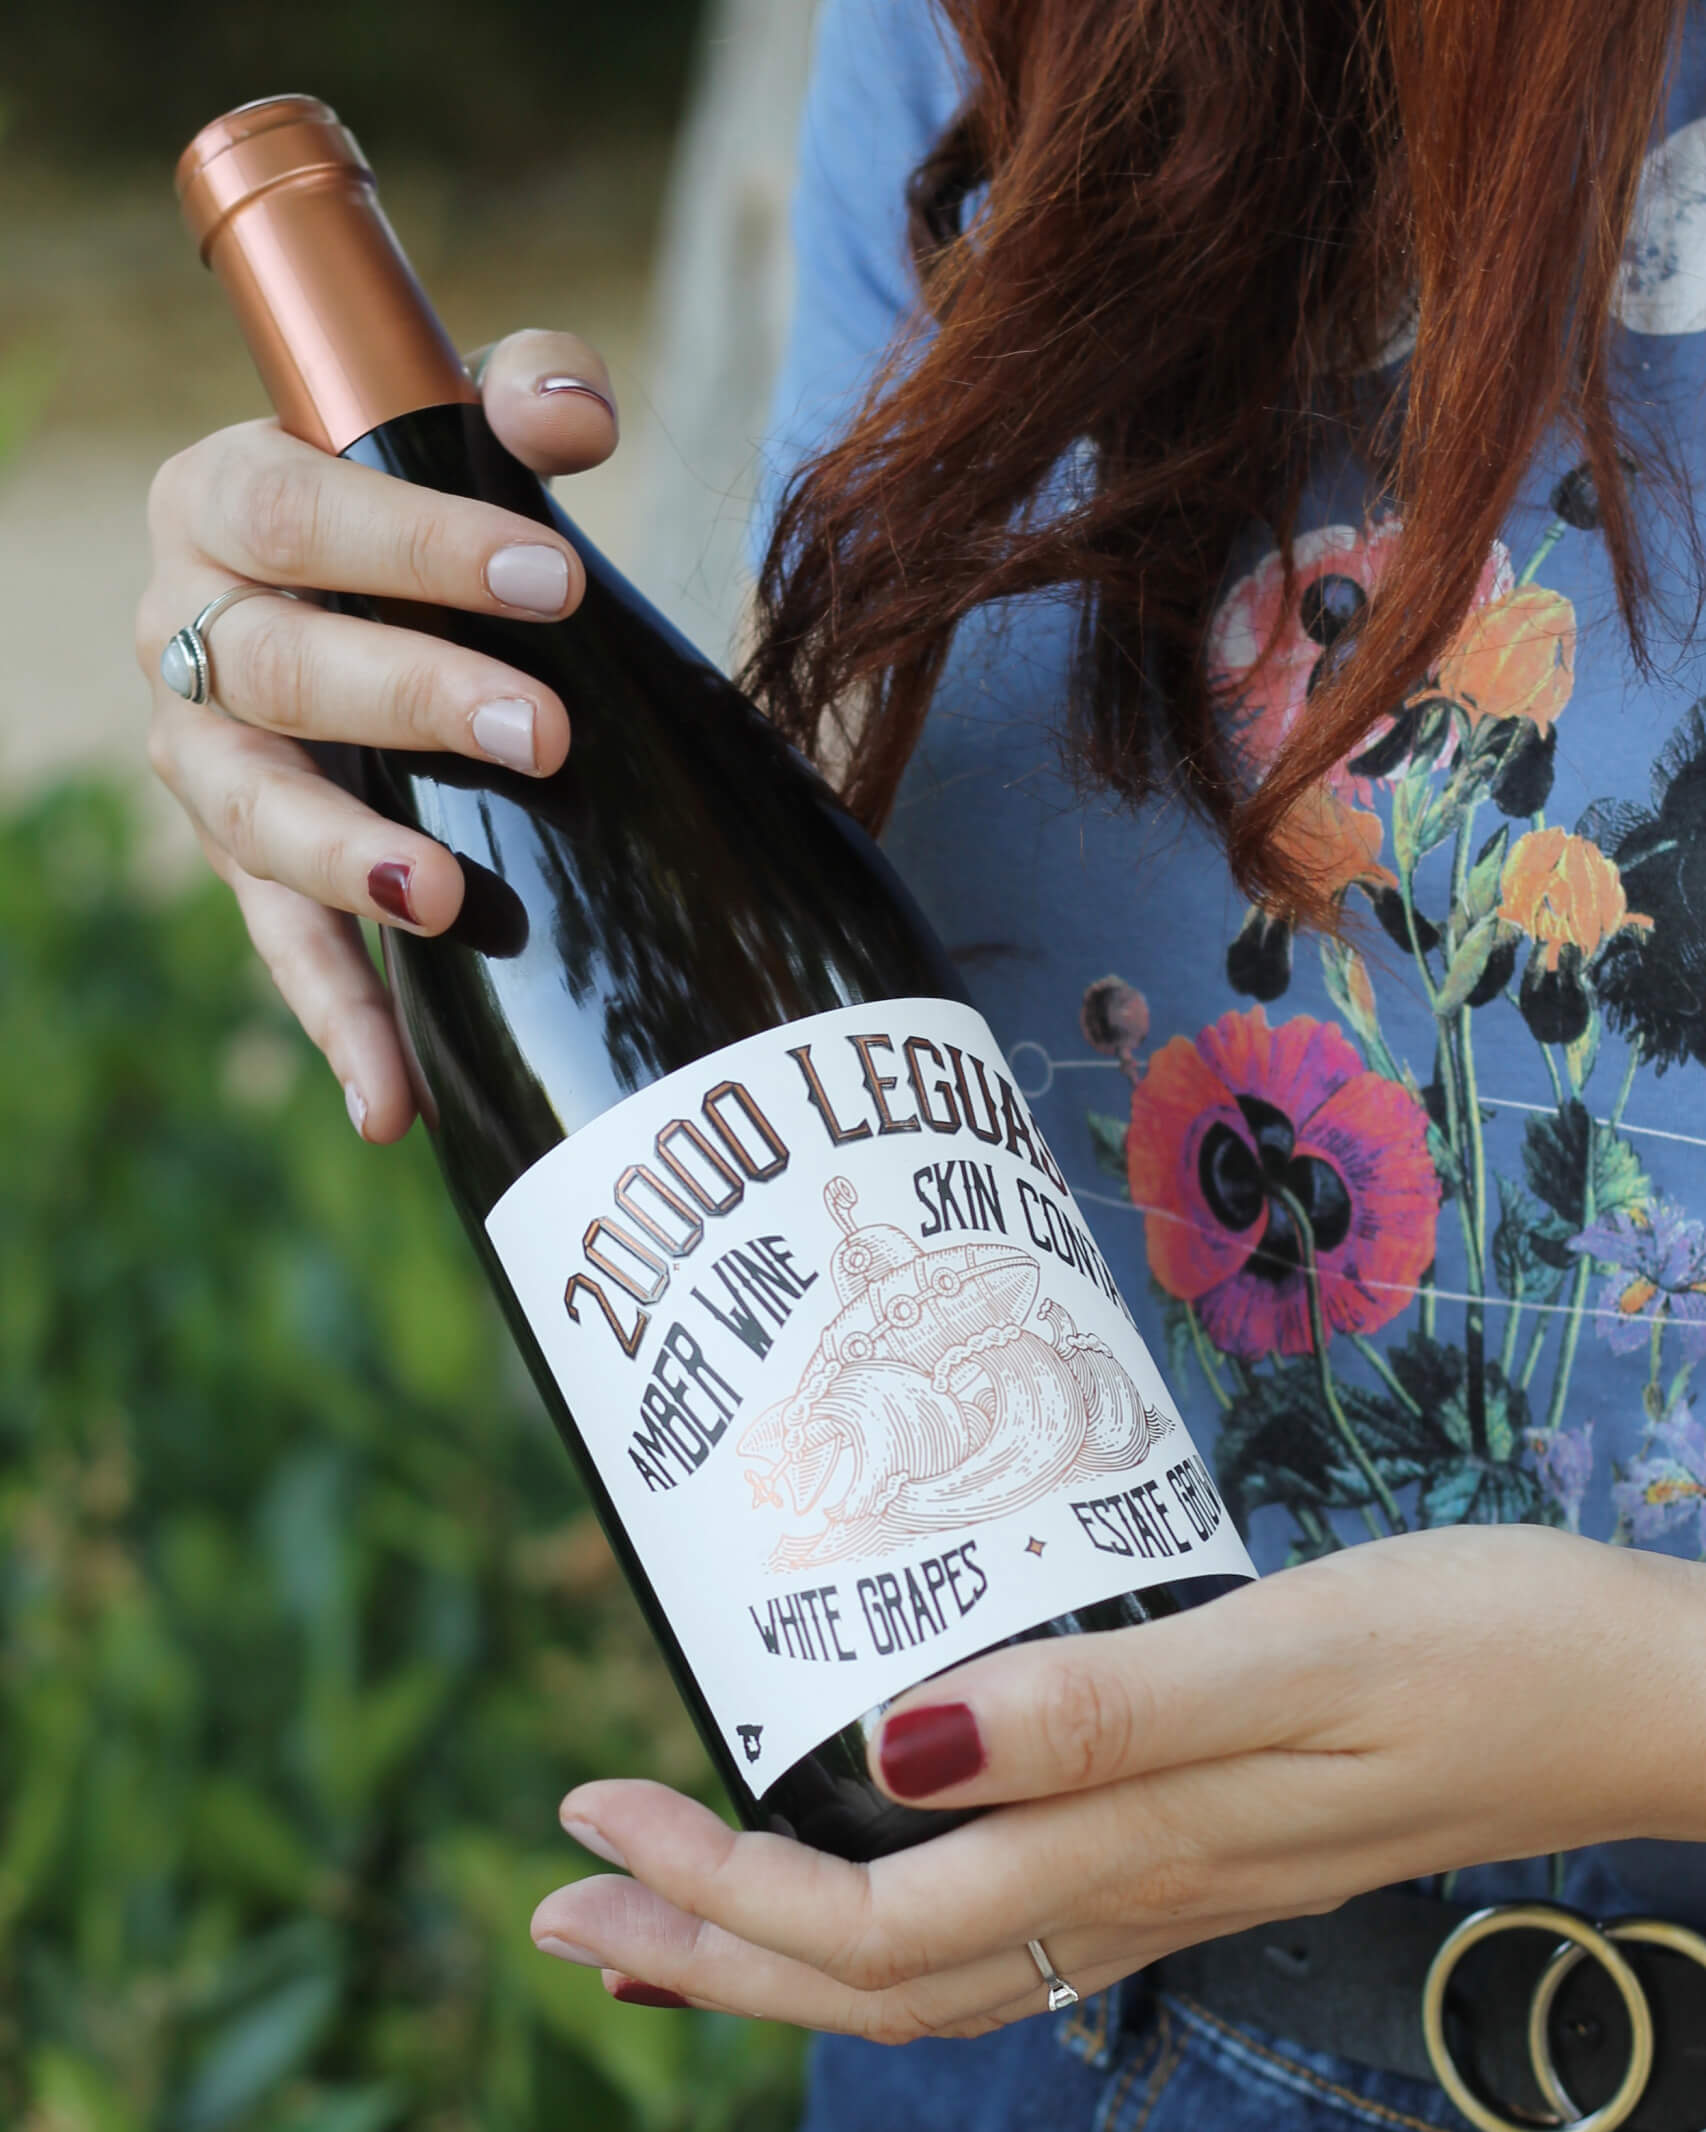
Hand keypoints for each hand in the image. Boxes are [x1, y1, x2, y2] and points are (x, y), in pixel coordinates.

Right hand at [137, 329, 618, 1141]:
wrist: (370, 596)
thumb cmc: (421, 506)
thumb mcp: (464, 431)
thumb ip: (521, 393)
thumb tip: (575, 414)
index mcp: (225, 501)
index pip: (295, 509)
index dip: (415, 545)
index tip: (551, 581)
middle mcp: (188, 632)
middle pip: (273, 664)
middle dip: (408, 696)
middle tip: (544, 734)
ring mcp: (208, 764)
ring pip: (249, 813)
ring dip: (342, 862)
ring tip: (440, 900)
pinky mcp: (249, 870)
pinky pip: (281, 951)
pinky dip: (340, 1025)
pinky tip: (391, 1104)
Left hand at [530, 1526, 1705, 2038]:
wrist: (1629, 1697)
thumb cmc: (1476, 1651)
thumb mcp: (1290, 1658)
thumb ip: (1098, 1711)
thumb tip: (894, 1753)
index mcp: (1129, 1847)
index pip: (868, 1919)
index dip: (714, 1889)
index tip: (589, 1821)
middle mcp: (1130, 1886)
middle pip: (872, 1973)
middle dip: (702, 1945)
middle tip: (562, 1905)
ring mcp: (1168, 1877)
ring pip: (932, 1962)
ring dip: (779, 1943)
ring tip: (667, 1912)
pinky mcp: (1201, 1838)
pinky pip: (1005, 1916)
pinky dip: (891, 1912)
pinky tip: (869, 1863)